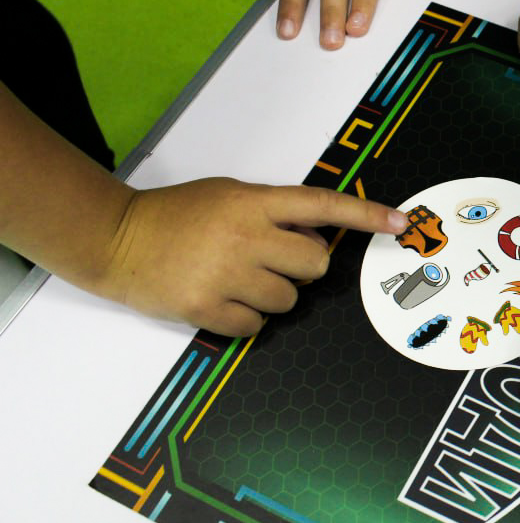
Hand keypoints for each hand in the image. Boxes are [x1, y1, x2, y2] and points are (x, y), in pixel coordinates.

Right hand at [95, 179, 406, 335]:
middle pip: (315, 265)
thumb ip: (274, 211)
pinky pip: (257, 326)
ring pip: (289, 301)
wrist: (117, 239)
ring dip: (272, 295)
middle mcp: (245, 236)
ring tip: (236, 279)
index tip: (399, 222)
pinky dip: (246, 319)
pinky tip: (221, 299)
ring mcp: (227, 274)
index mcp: (253, 202)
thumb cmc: (178, 216)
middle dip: (301, 269)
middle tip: (269, 262)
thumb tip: (319, 235)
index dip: (365, 214)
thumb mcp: (229, 195)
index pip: (322, 205)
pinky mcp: (207, 308)